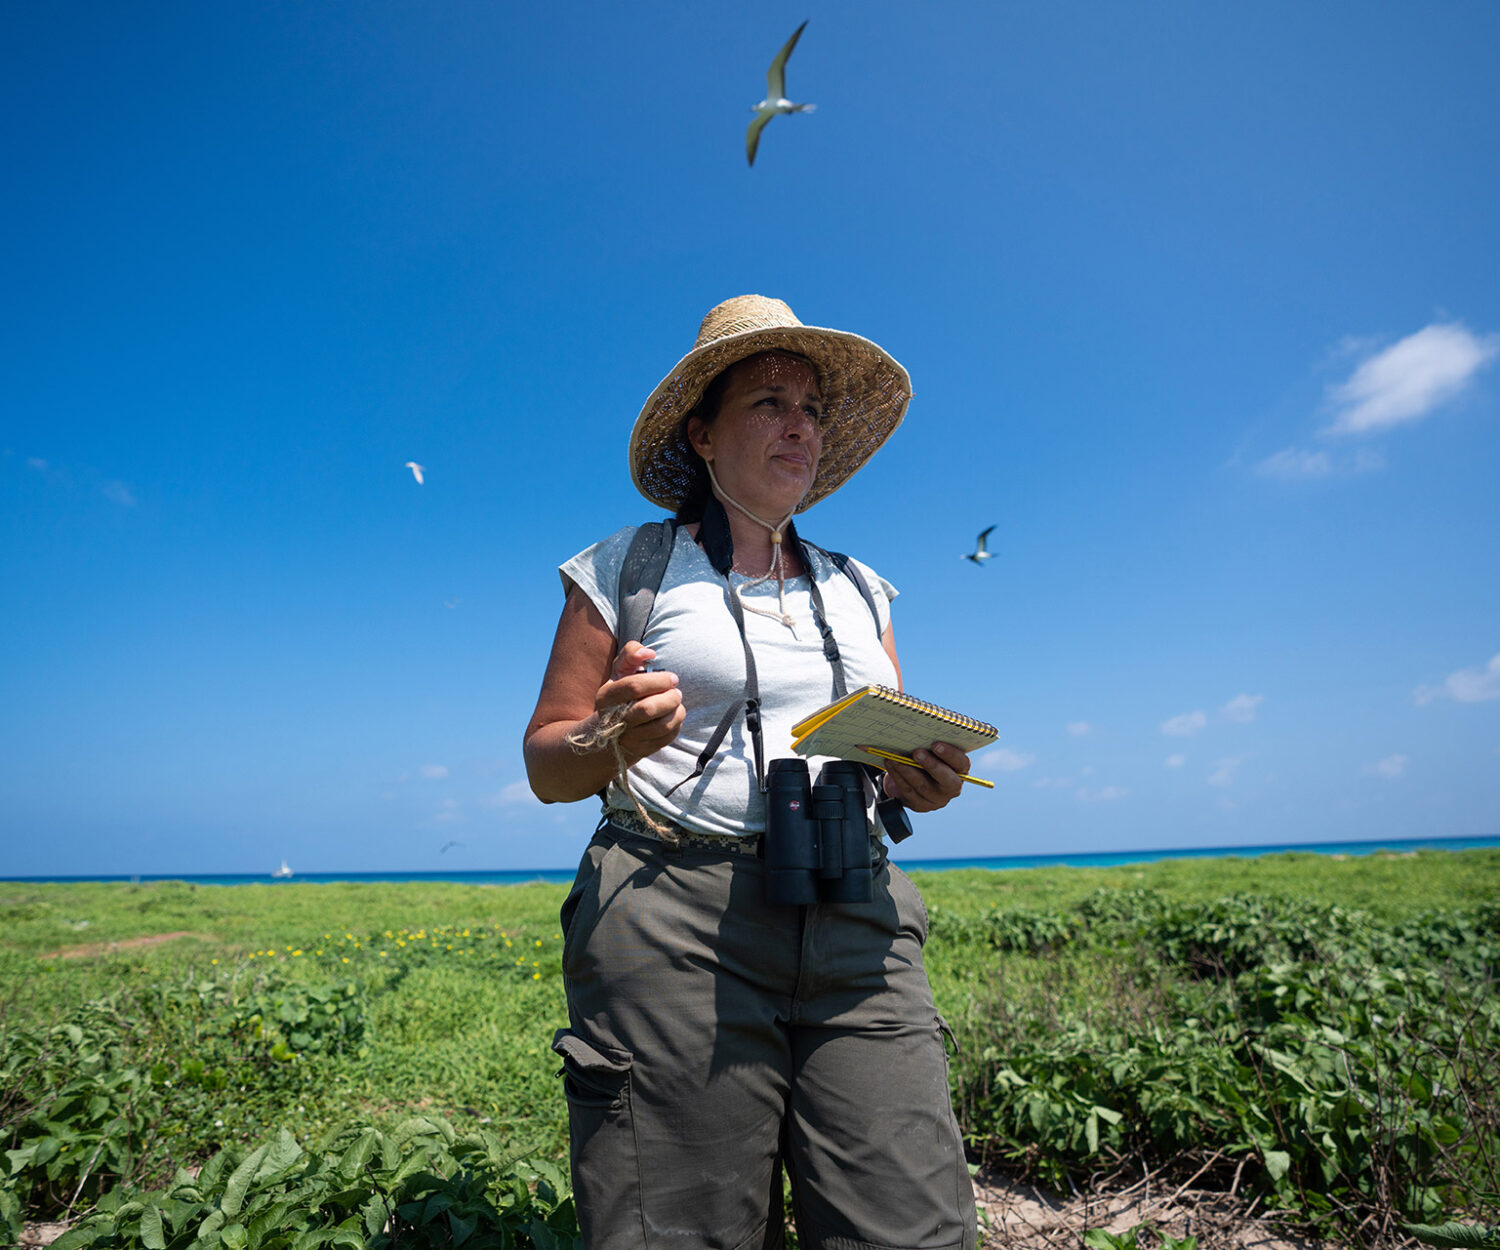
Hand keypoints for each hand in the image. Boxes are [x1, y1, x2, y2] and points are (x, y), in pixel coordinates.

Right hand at [593, 642, 684, 762]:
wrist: (610, 729)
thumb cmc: (620, 692)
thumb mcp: (620, 670)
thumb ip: (631, 653)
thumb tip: (650, 653)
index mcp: (606, 697)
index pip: (634, 686)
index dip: (658, 680)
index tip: (672, 678)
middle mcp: (614, 720)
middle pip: (647, 709)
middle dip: (669, 698)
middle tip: (677, 692)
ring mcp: (628, 738)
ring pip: (661, 727)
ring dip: (677, 712)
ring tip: (677, 703)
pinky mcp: (642, 750)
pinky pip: (666, 738)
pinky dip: (677, 725)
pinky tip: (674, 716)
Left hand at [879, 741, 969, 812]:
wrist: (913, 777)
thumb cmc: (927, 757)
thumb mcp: (933, 750)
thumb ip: (932, 743)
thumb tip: (920, 729)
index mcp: (960, 771)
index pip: (961, 763)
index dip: (950, 754)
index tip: (936, 745)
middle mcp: (951, 788)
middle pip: (945, 779)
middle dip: (930, 765)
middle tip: (916, 752)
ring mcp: (935, 799)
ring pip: (922, 786)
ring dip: (906, 769)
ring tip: (895, 757)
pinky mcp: (919, 805)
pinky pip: (907, 791)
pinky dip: (897, 776)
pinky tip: (890, 763)